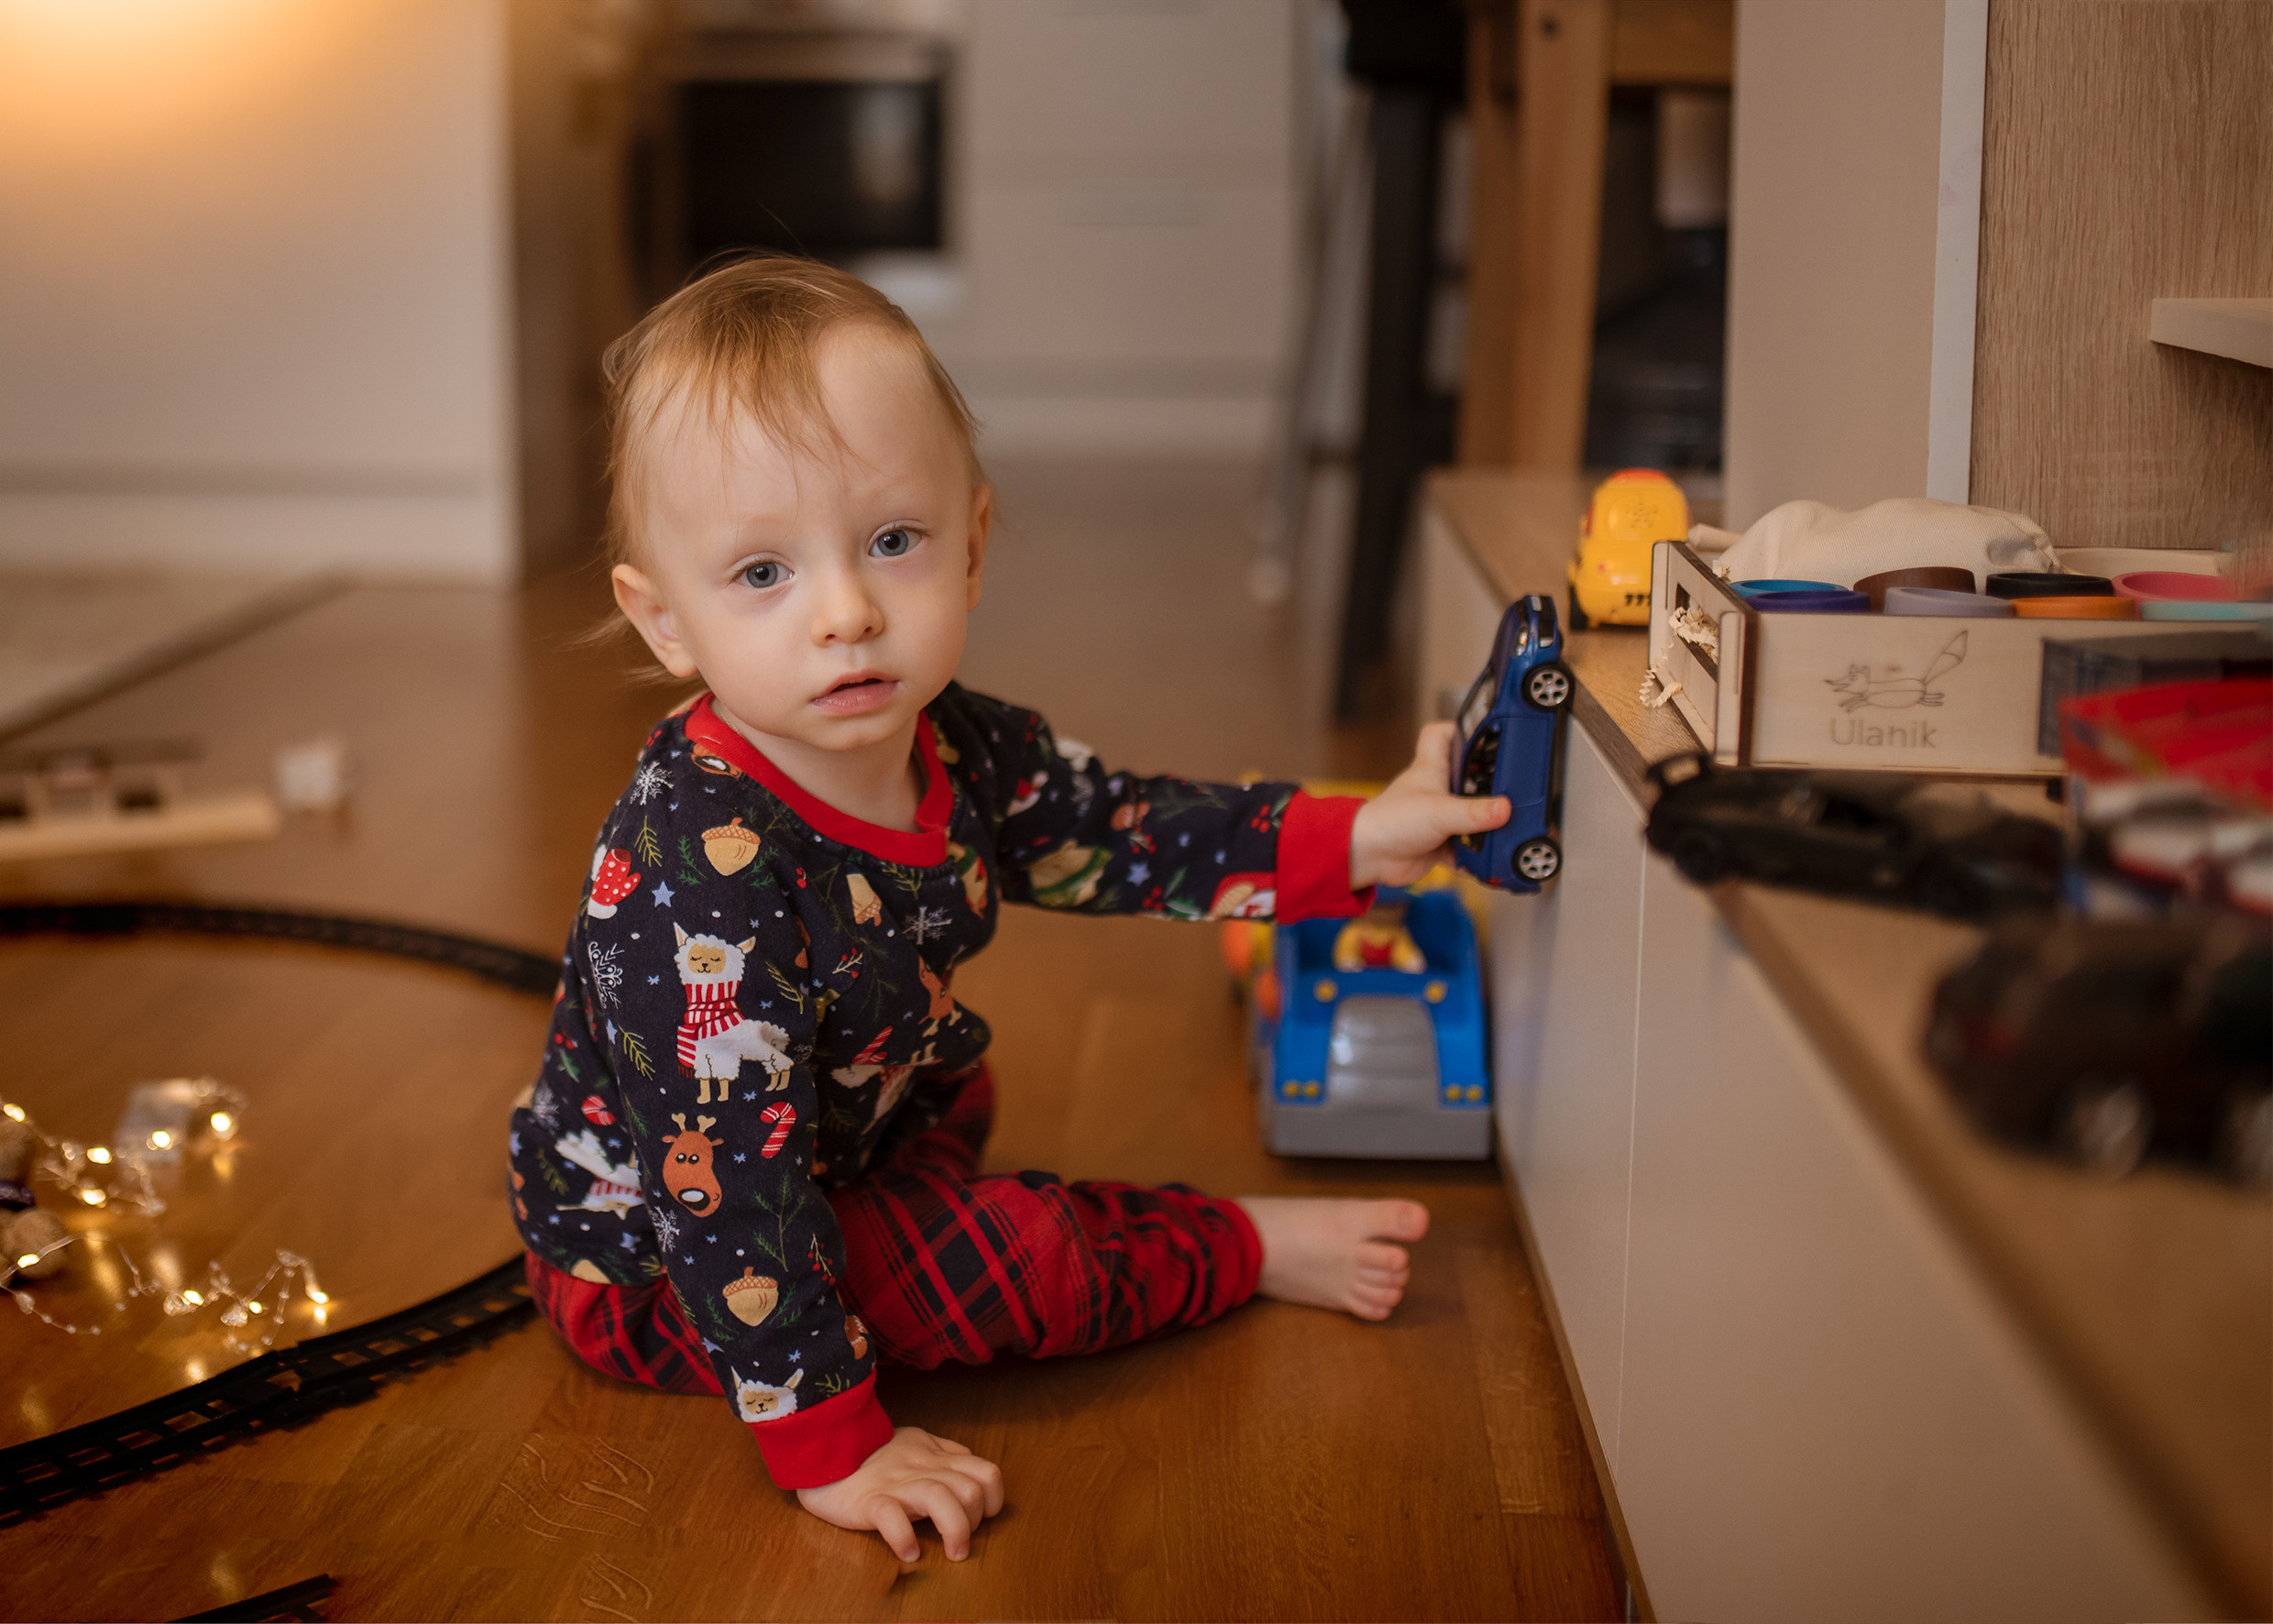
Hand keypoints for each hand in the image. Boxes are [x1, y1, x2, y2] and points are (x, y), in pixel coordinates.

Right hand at [797, 1426, 1005, 1561]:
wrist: (821, 1448)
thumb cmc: (869, 1454)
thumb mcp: (915, 1443)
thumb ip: (944, 1455)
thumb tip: (971, 1474)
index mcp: (935, 1454)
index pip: (985, 1472)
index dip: (992, 1501)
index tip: (980, 1519)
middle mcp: (921, 1467)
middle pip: (969, 1489)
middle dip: (975, 1522)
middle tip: (960, 1543)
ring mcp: (894, 1483)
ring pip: (940, 1498)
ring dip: (956, 1531)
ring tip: (953, 1555)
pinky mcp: (868, 1500)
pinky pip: (891, 1516)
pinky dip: (905, 1538)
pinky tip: (909, 1554)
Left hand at [1348, 722, 1509, 889]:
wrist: (1368, 858)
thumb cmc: (1388, 822)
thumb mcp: (1438, 812)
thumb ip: (1474, 812)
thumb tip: (1505, 809)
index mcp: (1431, 768)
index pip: (1443, 734)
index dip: (1462, 728)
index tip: (1486, 734)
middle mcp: (1437, 789)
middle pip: (1468, 775)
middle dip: (1489, 783)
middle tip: (1511, 788)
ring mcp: (1439, 816)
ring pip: (1471, 813)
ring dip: (1485, 823)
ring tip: (1506, 826)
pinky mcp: (1440, 841)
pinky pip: (1467, 845)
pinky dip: (1476, 854)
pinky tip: (1487, 858)